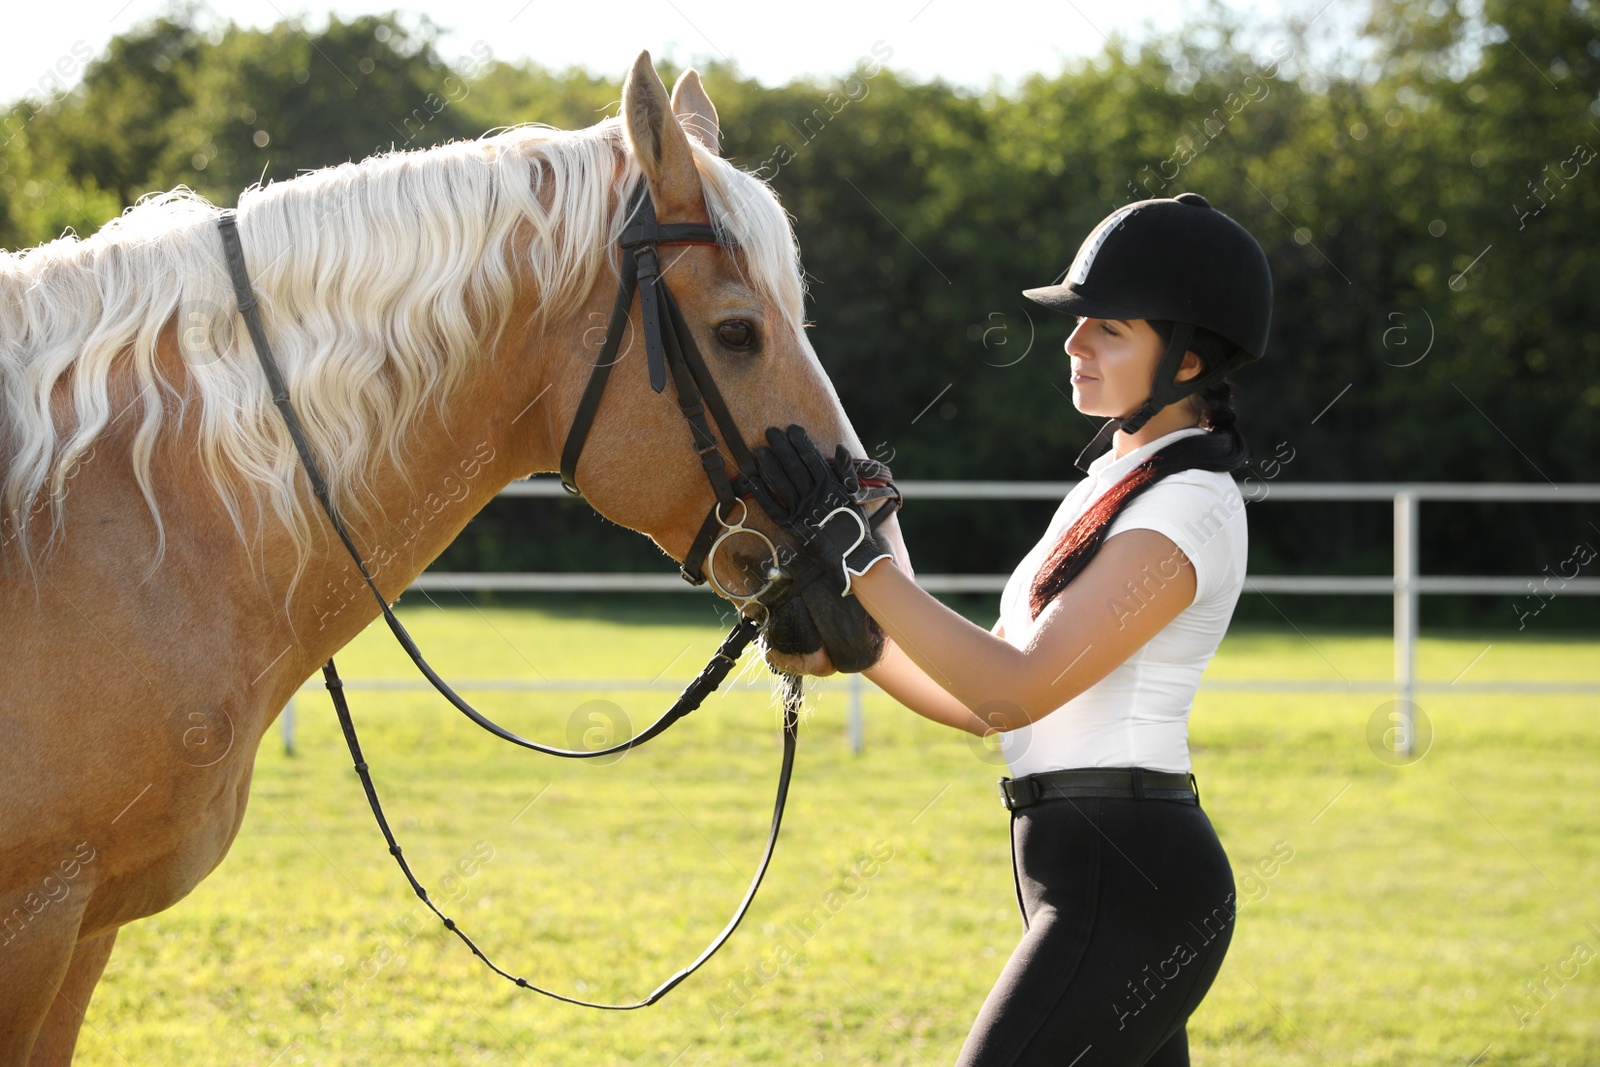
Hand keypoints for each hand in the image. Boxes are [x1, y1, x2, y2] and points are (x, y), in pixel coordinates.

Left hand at [754, 425, 894, 594]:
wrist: (853, 553)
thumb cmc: (854, 522)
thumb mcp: (854, 493)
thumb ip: (846, 470)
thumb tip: (840, 448)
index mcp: (830, 486)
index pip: (812, 458)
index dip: (800, 442)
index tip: (791, 429)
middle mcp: (814, 496)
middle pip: (793, 466)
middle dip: (781, 447)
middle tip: (771, 432)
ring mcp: (801, 511)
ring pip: (781, 483)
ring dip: (768, 466)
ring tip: (759, 451)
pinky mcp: (792, 526)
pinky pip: (773, 508)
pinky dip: (762, 494)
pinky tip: (753, 481)